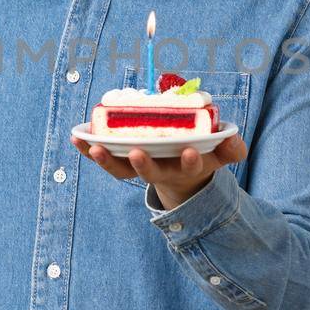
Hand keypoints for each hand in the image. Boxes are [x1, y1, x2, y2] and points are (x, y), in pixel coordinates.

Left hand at [71, 133, 248, 208]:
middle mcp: (161, 171)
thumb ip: (231, 148)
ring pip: (122, 170)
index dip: (190, 161)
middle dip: (143, 165)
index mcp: (186, 166)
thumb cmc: (201, 155)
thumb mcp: (220, 154)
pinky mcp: (122, 162)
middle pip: (150, 173)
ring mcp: (139, 168)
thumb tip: (232, 138)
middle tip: (138, 152)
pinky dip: (89, 150)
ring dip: (107, 160)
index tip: (192, 152)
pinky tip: (77, 136)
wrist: (181, 173)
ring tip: (95, 148)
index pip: (189, 165)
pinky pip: (104, 157)